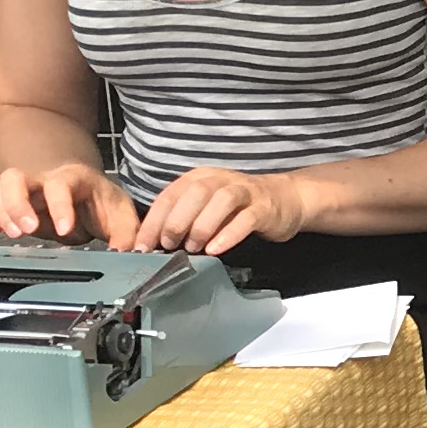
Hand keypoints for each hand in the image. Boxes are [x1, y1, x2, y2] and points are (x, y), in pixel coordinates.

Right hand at [0, 162, 136, 243]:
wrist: (88, 194)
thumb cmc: (102, 203)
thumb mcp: (121, 215)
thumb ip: (125, 234)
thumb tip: (125, 254)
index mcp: (72, 179)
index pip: (60, 185)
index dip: (60, 206)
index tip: (65, 230)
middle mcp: (43, 181)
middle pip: (16, 178)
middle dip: (17, 204)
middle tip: (27, 230)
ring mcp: (25, 192)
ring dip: (1, 212)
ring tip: (15, 235)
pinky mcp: (13, 206)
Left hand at [134, 166, 309, 254]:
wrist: (284, 199)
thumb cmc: (238, 208)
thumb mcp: (206, 208)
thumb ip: (184, 219)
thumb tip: (155, 244)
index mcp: (199, 178)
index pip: (170, 195)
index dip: (154, 221)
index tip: (142, 246)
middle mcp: (220, 180)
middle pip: (195, 193)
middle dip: (177, 220)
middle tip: (168, 244)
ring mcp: (244, 192)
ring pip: (221, 201)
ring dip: (202, 226)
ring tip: (193, 248)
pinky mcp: (264, 207)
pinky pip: (246, 218)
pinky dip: (230, 233)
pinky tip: (217, 249)